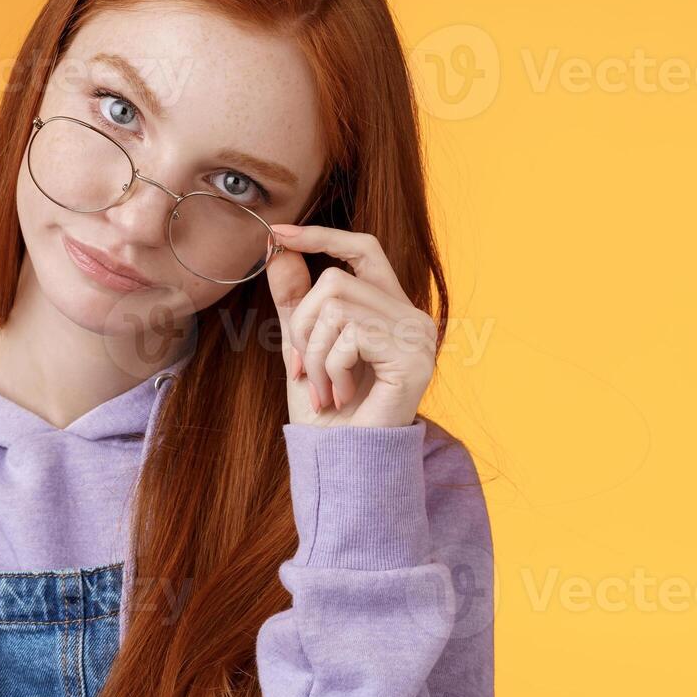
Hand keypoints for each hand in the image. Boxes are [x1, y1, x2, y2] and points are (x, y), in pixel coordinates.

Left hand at [264, 223, 438, 427]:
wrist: (347, 462)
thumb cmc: (328, 412)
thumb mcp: (303, 348)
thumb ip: (295, 300)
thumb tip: (279, 250)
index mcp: (390, 309)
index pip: (363, 250)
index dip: (323, 236)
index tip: (279, 234)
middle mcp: (412, 316)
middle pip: (335, 281)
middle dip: (303, 327)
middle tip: (303, 370)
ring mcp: (417, 335)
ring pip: (336, 307)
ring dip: (313, 354)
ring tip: (321, 389)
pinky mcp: (413, 356)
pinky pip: (349, 336)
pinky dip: (330, 368)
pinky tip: (339, 395)